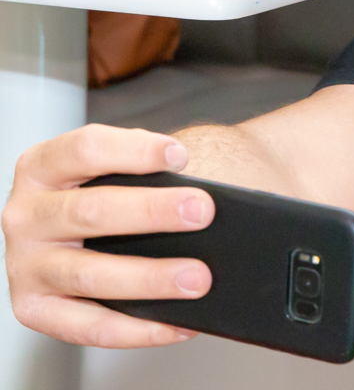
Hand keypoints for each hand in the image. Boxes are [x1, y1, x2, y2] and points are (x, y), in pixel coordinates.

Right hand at [2, 124, 215, 346]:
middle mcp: (26, 215)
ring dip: (150, 278)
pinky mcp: (36, 309)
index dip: (134, 149)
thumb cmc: (115, 193)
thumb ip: (148, 174)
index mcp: (43, 167)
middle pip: (91, 210)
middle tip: (202, 212)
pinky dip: (138, 329)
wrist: (92, 228)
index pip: (85, 149)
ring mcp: (26, 265)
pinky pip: (89, 326)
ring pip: (90, 273)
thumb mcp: (119, 171)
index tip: (180, 156)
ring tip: (197, 278)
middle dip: (152, 212)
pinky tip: (178, 323)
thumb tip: (203, 194)